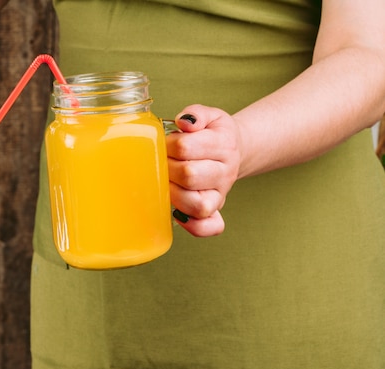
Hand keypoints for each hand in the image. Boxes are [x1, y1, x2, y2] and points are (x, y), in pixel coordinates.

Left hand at [166, 104, 241, 236]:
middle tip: (162, 163)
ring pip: (198, 204)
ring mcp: (221, 194)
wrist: (233, 150)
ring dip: (174, 195)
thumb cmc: (212, 133)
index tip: (164, 144)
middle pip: (190, 175)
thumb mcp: (209, 115)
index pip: (186, 147)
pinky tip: (177, 214)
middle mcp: (225, 171)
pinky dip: (194, 226)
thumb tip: (184, 122)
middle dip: (168, 168)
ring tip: (165, 184)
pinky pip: (211, 227)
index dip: (167, 145)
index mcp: (223, 144)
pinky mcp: (217, 210)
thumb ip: (196, 113)